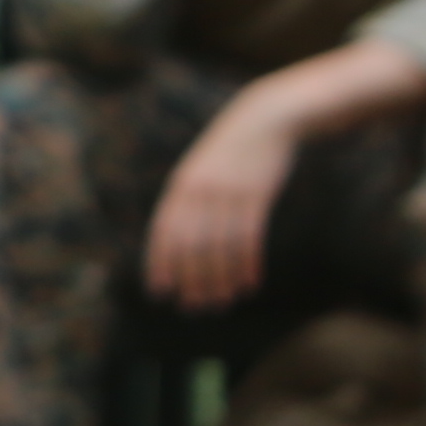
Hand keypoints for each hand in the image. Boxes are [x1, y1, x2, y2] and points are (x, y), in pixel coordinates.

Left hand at [144, 89, 300, 306]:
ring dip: (221, 277)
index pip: (164, 233)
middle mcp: (201, 191)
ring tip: (223, 300)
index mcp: (181, 186)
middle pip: (191, 245)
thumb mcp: (200, 170)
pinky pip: (249, 236)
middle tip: (195, 307)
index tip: (160, 292)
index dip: (160, 264)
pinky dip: (247, 262)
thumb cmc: (230, 151)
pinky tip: (248, 282)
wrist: (265, 118)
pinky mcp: (257, 194)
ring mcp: (229, 192)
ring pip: (220, 246)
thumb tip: (176, 242)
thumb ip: (186, 201)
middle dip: (191, 279)